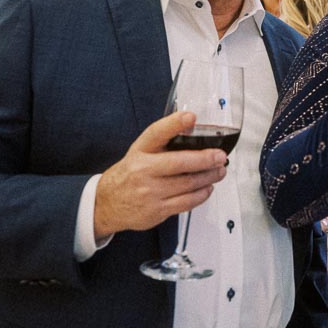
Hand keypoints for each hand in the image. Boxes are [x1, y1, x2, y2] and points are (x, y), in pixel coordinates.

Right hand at [93, 110, 227, 239]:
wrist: (107, 204)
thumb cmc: (130, 175)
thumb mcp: (139, 153)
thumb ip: (162, 143)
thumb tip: (193, 128)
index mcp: (140, 151)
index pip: (156, 133)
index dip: (174, 124)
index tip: (190, 117)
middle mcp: (143, 170)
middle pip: (179, 163)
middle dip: (205, 159)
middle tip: (220, 156)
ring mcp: (150, 192)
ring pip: (188, 184)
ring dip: (209, 177)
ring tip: (219, 171)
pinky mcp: (157, 210)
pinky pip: (186, 202)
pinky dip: (202, 194)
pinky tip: (207, 188)